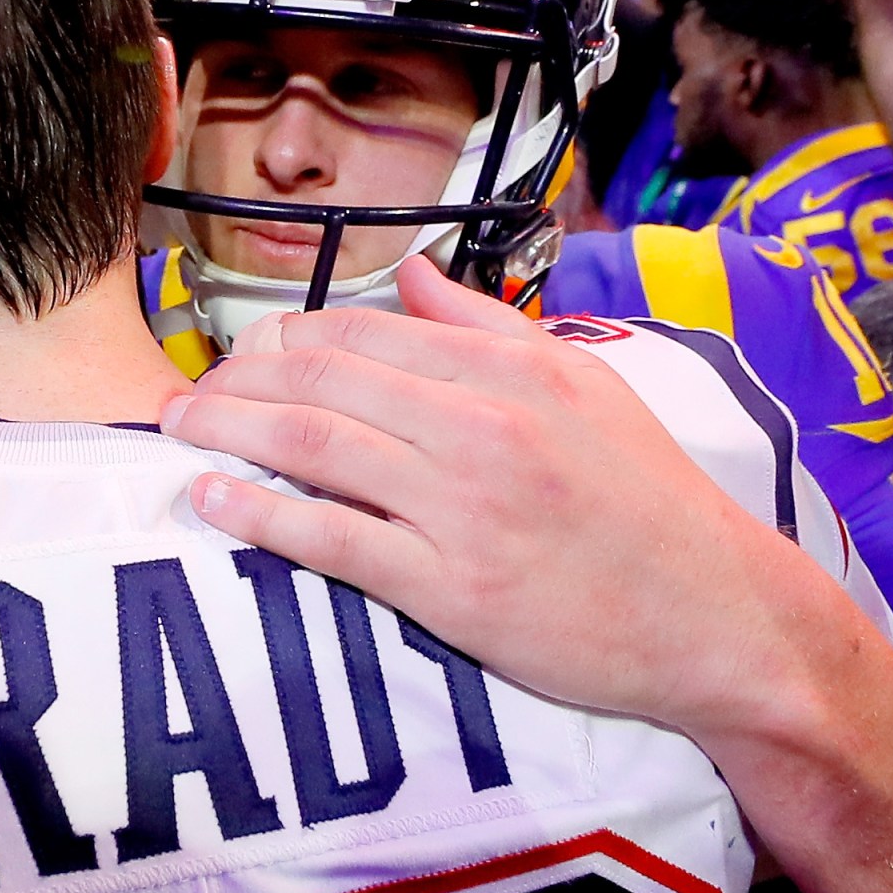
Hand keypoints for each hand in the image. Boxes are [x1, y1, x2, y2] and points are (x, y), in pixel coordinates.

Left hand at [159, 256, 864, 732]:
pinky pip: (332, 539)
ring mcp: (463, 508)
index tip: (248, 349)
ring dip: (230, 430)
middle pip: (326, 379)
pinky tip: (212, 499)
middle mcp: (483, 428)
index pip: (371, 332)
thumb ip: (493, 329)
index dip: (292, 335)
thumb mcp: (589, 387)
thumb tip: (414, 274)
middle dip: (240, 375)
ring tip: (176, 428)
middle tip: (189, 388)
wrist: (716, 618)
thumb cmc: (652, 506)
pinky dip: (261, 514)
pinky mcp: (450, 588)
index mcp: (513, 372)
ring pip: (316, 446)